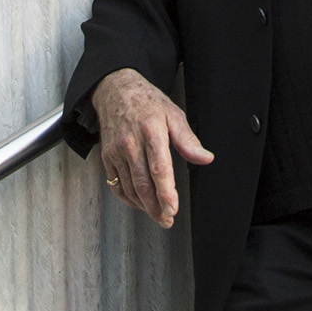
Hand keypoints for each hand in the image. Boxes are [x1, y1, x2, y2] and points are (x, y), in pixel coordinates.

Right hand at [92, 68, 212, 227]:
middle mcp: (131, 143)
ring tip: (157, 215)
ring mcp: (116, 152)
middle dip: (156, 207)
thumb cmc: (146, 102)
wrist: (115, 91)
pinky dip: (128, 198)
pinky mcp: (107, 157)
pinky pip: (116, 184)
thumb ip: (188, 140)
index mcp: (151, 132)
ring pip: (129, 187)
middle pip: (143, 183)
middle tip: (167, 219)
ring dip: (144, 206)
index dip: (166, 192)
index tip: (172, 208)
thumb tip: (205, 158)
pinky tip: (139, 203)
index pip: (159, 168)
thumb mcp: (173, 114)